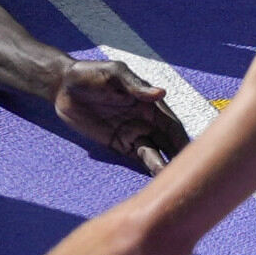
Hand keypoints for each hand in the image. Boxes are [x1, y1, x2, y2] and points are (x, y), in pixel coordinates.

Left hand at [52, 60, 187, 173]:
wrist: (63, 86)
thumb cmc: (91, 74)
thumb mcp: (114, 73)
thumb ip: (135, 85)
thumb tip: (161, 93)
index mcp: (150, 103)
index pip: (172, 124)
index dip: (182, 139)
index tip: (192, 154)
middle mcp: (146, 121)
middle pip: (168, 142)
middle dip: (177, 157)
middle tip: (187, 175)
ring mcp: (132, 134)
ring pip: (155, 153)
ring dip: (163, 166)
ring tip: (169, 181)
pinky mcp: (118, 144)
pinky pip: (136, 158)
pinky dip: (148, 167)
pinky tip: (156, 178)